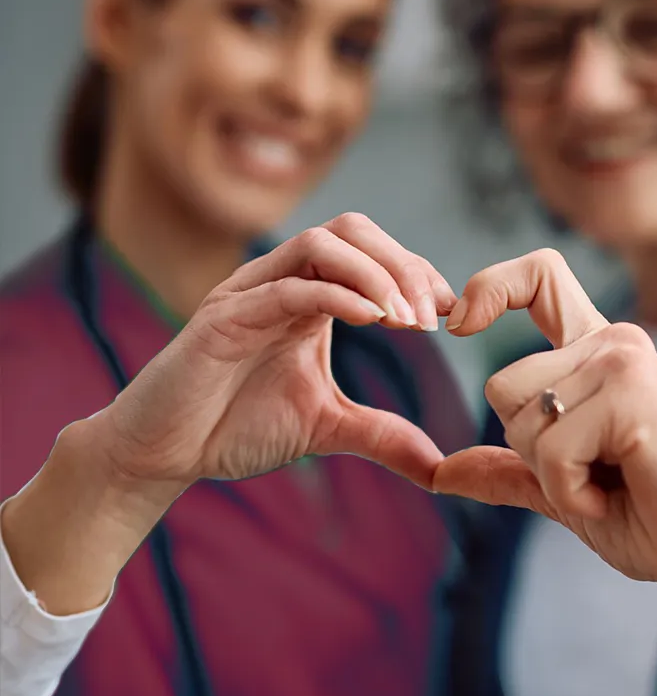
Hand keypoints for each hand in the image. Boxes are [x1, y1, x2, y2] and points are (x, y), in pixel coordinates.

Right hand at [80, 213, 456, 491]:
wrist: (166, 453)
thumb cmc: (238, 426)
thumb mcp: (327, 427)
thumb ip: (381, 434)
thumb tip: (438, 465)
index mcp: (309, 296)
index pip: (373, 255)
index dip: (417, 273)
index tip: (451, 313)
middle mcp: (282, 281)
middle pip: (352, 230)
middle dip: (402, 265)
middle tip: (432, 315)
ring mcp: (251, 292)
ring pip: (322, 244)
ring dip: (376, 275)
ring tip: (407, 320)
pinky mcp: (224, 316)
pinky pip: (288, 287)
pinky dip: (337, 294)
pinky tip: (372, 320)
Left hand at [434, 249, 656, 695]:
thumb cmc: (648, 514)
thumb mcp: (559, 487)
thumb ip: (504, 469)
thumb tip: (437, 472)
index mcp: (595, 351)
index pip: (538, 276)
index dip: (490, 286)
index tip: (458, 321)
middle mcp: (612, 342)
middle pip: (501, 383)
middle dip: (528, 448)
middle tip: (592, 471)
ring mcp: (624, 362)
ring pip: (521, 419)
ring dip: (553, 476)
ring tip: (609, 483)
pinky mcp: (634, 398)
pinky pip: (551, 453)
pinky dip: (571, 495)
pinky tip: (618, 496)